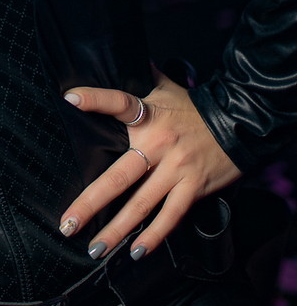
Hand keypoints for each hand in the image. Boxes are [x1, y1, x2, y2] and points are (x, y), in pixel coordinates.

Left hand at [58, 71, 240, 259]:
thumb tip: (121, 54)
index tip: (71, 99)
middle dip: (91, 202)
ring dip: (117, 230)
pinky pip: (171, 216)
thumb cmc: (194, 108)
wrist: (238, 124)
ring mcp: (176, 170)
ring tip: (95, 249)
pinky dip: (154, 236)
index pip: (119, 102)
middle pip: (119, 176)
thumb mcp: (166, 87)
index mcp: (149, 116)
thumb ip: (141, 76)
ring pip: (141, 204)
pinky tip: (137, 252)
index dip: (96, 98)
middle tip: (68, 223)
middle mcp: (158, 145)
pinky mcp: (193, 188)